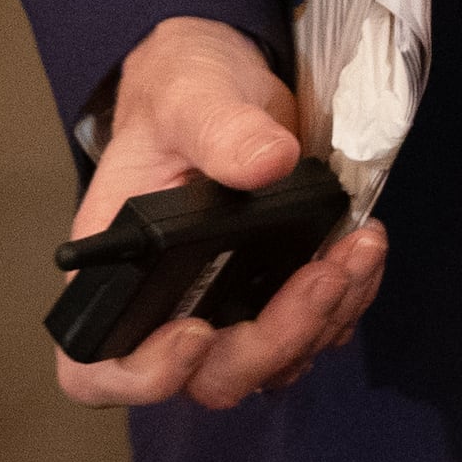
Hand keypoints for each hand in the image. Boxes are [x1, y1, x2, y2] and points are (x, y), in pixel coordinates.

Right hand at [50, 16, 388, 411]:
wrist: (227, 84)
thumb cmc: (183, 93)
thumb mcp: (191, 97)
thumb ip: (221, 130)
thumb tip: (268, 162)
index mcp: (118, 272)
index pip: (99, 368)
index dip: (144, 374)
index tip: (195, 333)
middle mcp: (165, 308)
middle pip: (210, 377)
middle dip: (274, 341)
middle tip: (323, 277)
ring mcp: (223, 309)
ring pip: (271, 365)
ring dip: (323, 321)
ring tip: (358, 251)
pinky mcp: (273, 296)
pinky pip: (312, 333)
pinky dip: (345, 303)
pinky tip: (362, 250)